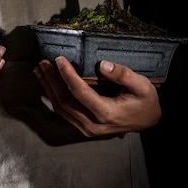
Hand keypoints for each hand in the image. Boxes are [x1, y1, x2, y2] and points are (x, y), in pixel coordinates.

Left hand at [33, 56, 160, 136]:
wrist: (147, 121)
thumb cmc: (144, 101)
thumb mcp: (142, 85)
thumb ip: (124, 74)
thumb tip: (103, 64)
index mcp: (107, 113)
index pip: (81, 92)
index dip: (67, 75)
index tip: (59, 59)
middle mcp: (93, 124)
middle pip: (65, 101)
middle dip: (52, 80)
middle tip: (43, 62)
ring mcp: (87, 128)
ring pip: (60, 108)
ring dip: (48, 88)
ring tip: (40, 70)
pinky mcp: (83, 127)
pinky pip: (63, 112)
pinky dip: (53, 96)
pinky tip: (47, 83)